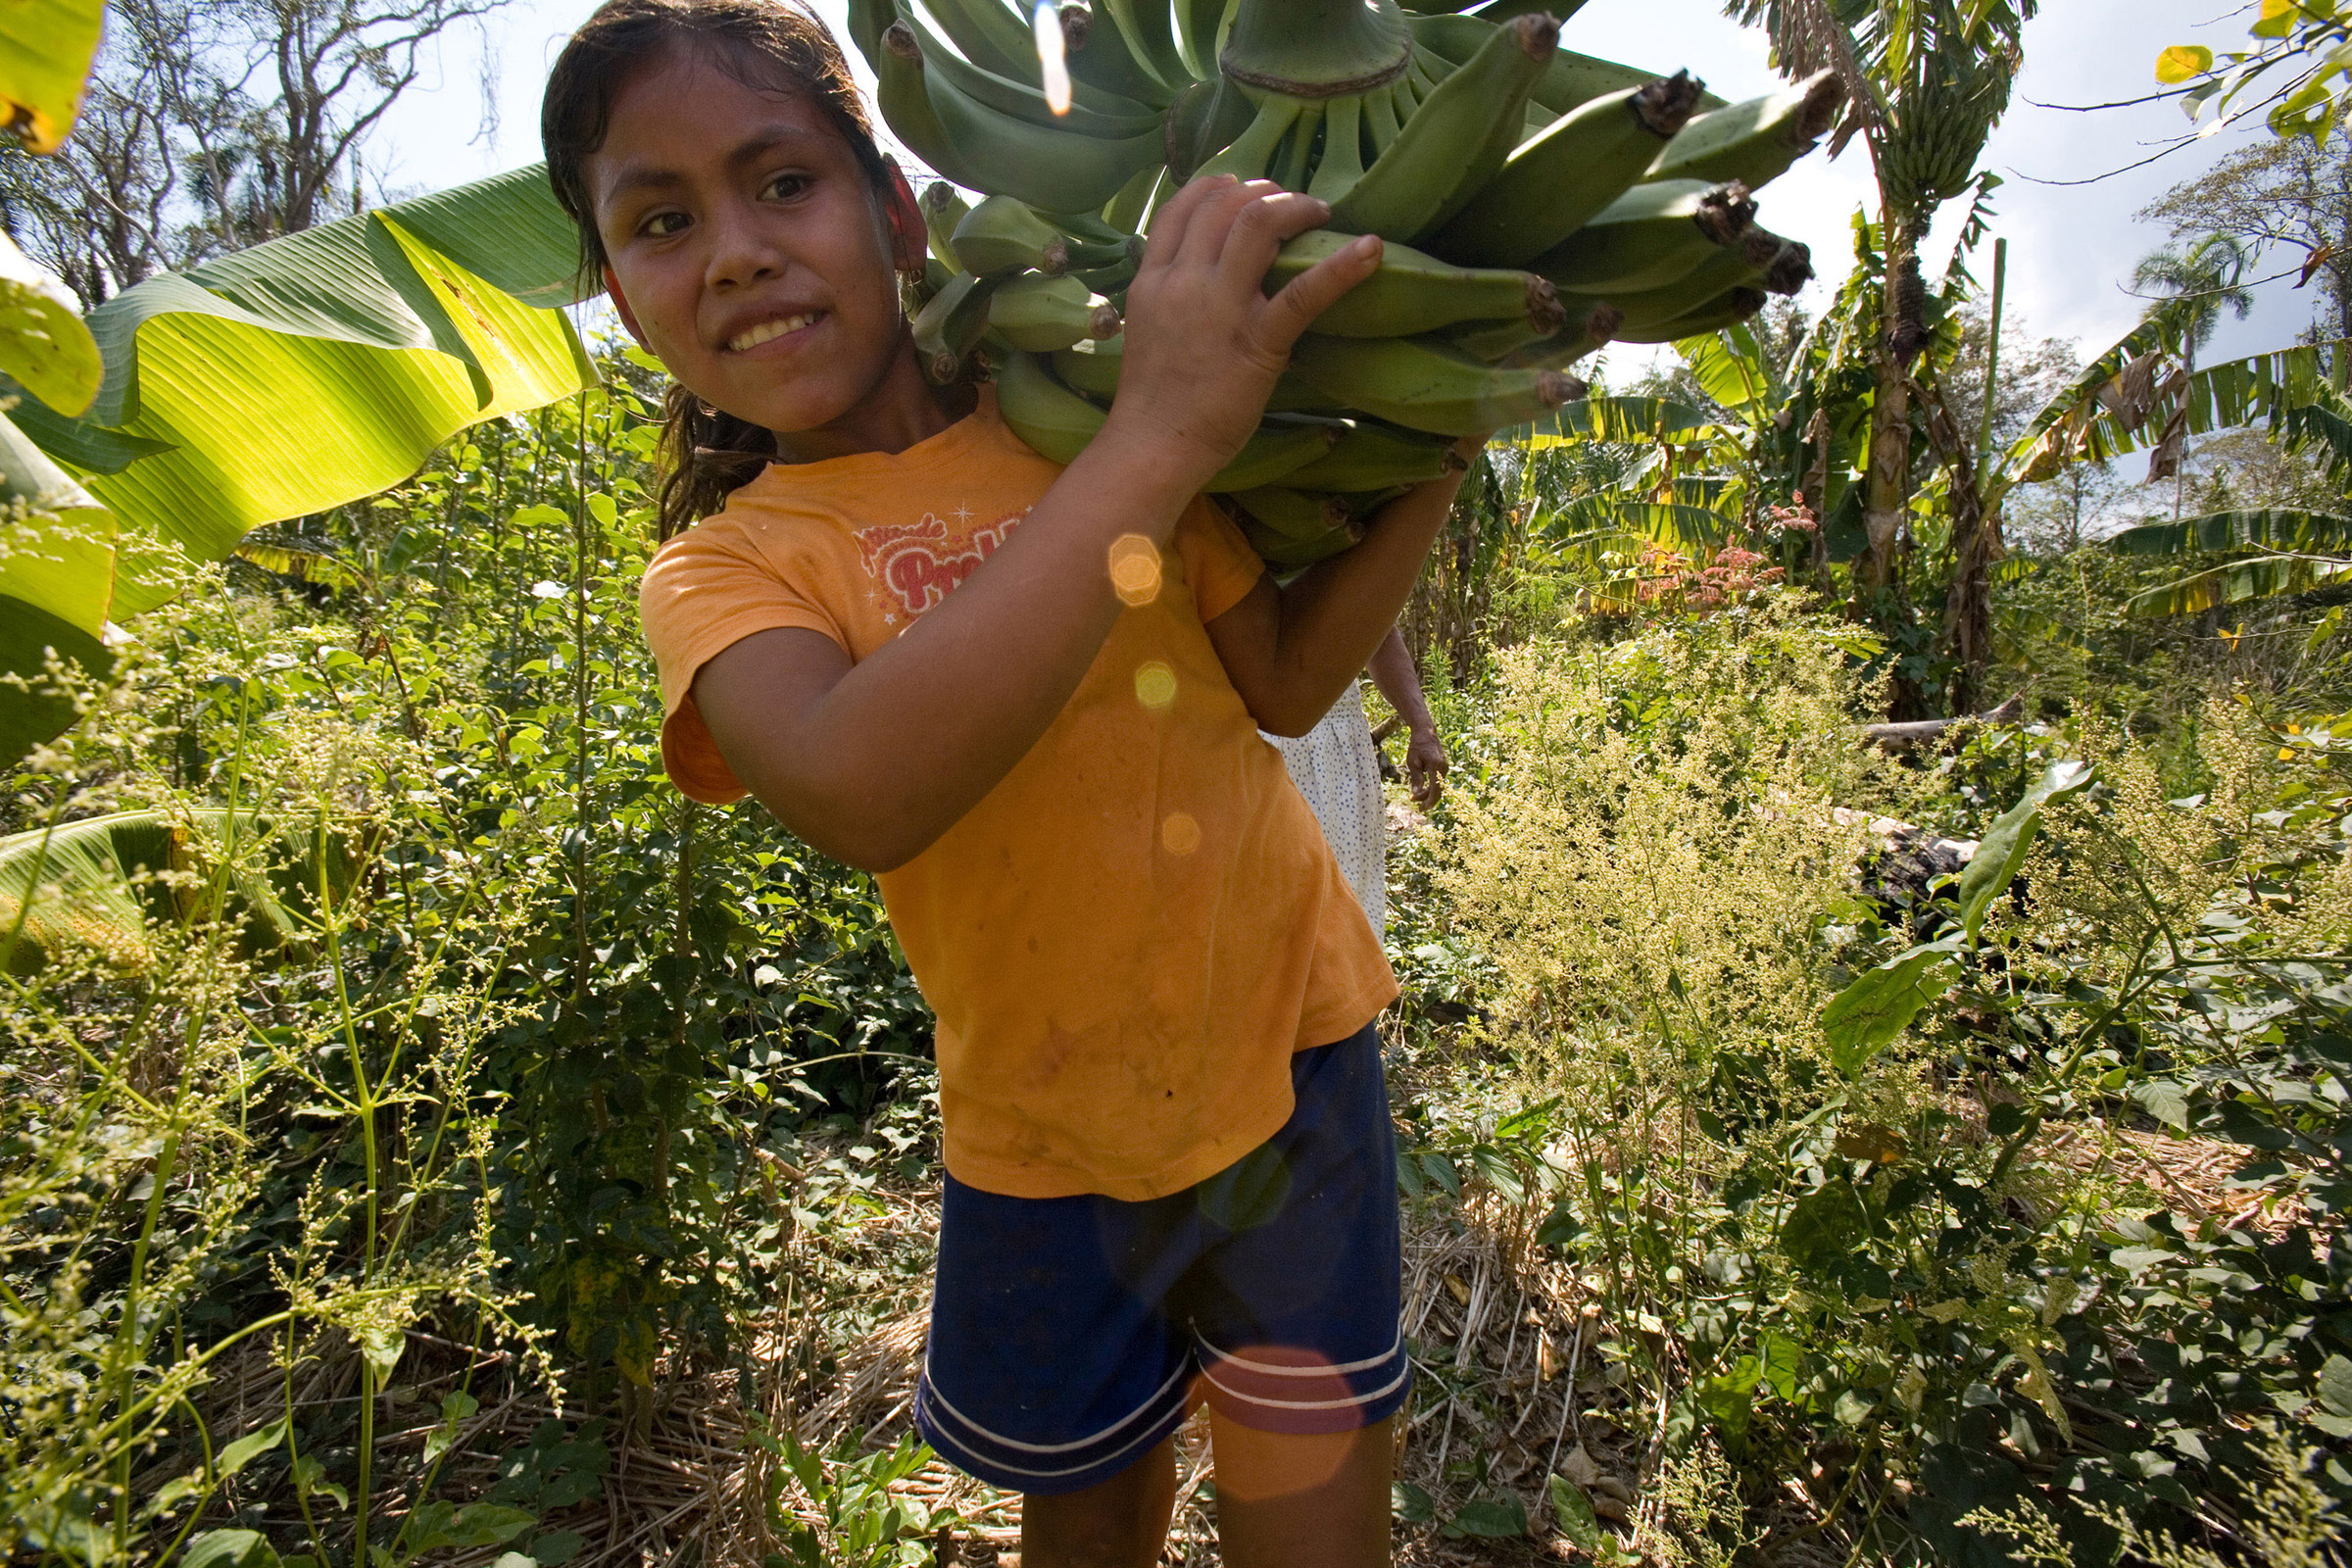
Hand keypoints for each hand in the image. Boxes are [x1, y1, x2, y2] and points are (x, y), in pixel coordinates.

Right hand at [1102, 176, 1381, 490]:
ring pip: (1257, 224)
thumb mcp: (1147, 328)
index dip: (1217, 186)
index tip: (1243, 187)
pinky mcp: (1257, 341)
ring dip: (1294, 207)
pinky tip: (1370, 249)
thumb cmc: (1154, 399)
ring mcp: (1219, 308)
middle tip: (1291, 203)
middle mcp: (1184, 281)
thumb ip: (1170, 293)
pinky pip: (1303, 293)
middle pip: (1224, 204)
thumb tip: (1201, 274)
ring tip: (1319, 213)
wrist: (1153, 445)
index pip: (1181, 207)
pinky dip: (1342, 266)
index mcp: (1154, 279)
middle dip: (1264, 191)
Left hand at [1405, 726, 1447, 807]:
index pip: (1435, 789)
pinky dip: (1430, 787)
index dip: (1429, 801)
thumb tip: (1415, 793)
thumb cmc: (1417, 746)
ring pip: (1438, 786)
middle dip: (1427, 800)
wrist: (1426, 733)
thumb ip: (1416, 778)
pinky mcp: (1443, 768)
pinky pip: (1438, 781)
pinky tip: (1421, 790)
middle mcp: (1443, 768)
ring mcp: (1445, 768)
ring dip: (1428, 793)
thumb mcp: (1413, 762)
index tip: (1421, 809)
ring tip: (1414, 797)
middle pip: (1438, 790)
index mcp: (1436, 767)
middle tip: (1416, 806)